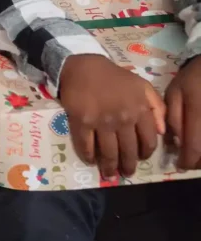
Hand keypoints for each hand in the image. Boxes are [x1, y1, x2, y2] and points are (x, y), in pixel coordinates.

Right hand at [59, 54, 164, 178]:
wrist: (83, 66)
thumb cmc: (114, 77)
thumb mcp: (142, 86)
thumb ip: (157, 107)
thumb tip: (161, 132)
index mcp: (139, 111)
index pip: (147, 141)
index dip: (144, 154)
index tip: (140, 158)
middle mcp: (122, 119)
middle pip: (127, 151)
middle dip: (127, 166)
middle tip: (125, 173)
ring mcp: (101, 122)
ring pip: (108, 152)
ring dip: (109, 167)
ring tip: (109, 174)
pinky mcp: (81, 122)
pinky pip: (85, 145)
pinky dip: (88, 156)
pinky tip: (90, 160)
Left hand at [164, 55, 200, 168]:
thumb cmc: (195, 77)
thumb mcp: (176, 92)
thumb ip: (173, 117)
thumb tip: (176, 143)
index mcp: (198, 113)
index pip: (195, 147)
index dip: (188, 161)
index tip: (180, 166)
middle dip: (199, 163)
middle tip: (189, 163)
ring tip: (198, 157)